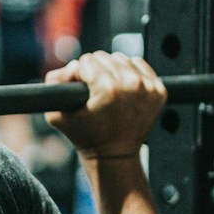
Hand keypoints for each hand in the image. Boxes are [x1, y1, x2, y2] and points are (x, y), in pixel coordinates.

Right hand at [44, 51, 166, 159]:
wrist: (114, 155)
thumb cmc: (85, 137)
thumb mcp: (57, 115)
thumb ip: (54, 83)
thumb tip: (71, 67)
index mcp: (108, 89)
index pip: (86, 61)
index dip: (78, 74)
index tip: (79, 88)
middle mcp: (132, 85)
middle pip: (104, 57)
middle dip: (94, 71)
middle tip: (92, 91)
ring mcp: (148, 88)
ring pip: (121, 59)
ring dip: (111, 70)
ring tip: (107, 90)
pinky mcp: (159, 91)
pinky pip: (139, 65)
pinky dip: (129, 72)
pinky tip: (122, 89)